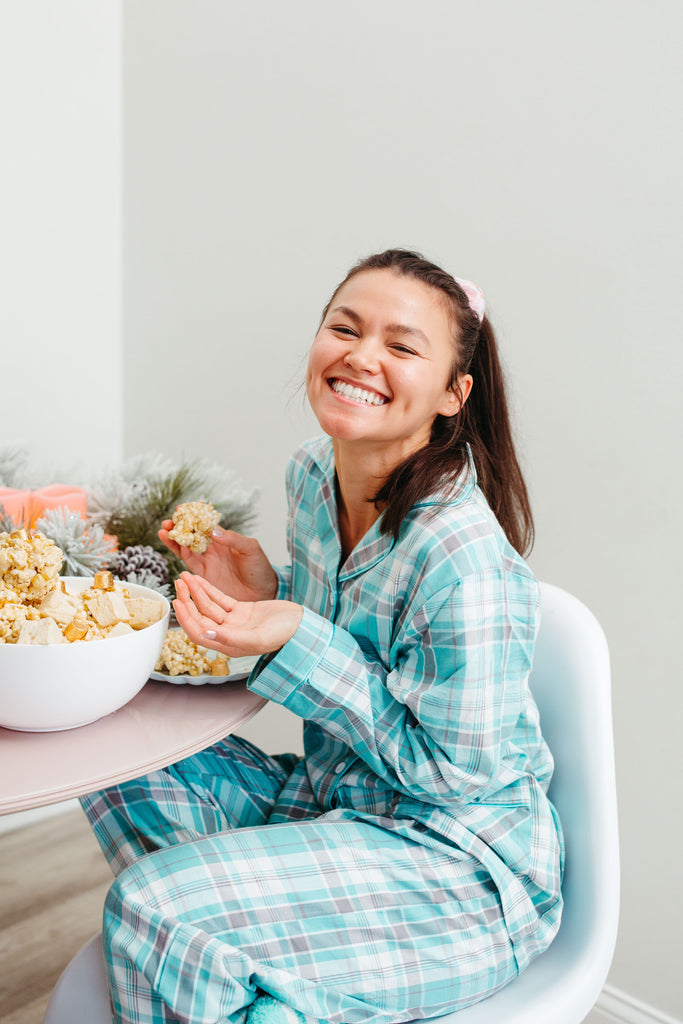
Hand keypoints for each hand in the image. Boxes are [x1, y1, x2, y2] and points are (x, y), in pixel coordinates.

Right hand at [159, 523, 277, 601]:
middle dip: (178, 528)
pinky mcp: (204, 576)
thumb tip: (213, 531)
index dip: (193, 516)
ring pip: (186, 548)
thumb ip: (233, 539)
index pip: (205, 524)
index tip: (182, 508)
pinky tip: (173, 545)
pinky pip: (189, 563)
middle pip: (191, 535)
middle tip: (167, 522)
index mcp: (224, 539)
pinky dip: (180, 554)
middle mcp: (212, 549)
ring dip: (174, 540)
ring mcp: (207, 562)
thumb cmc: (260, 568)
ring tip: (163, 531)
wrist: (262, 592)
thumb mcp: (251, 549)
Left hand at [173, 573, 302, 658]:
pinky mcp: (242, 610)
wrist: (303, 625)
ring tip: (185, 575)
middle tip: (178, 582)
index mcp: (228, 645)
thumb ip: (230, 638)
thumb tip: (205, 633)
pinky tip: (199, 579)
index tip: (177, 601)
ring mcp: (234, 622)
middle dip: (187, 600)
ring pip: (209, 606)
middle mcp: (228, 634)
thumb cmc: (285, 635)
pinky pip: (221, 599)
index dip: (185, 618)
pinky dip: (210, 589)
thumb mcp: (258, 638)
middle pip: (200, 617)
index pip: (198, 632)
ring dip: (196, 591)